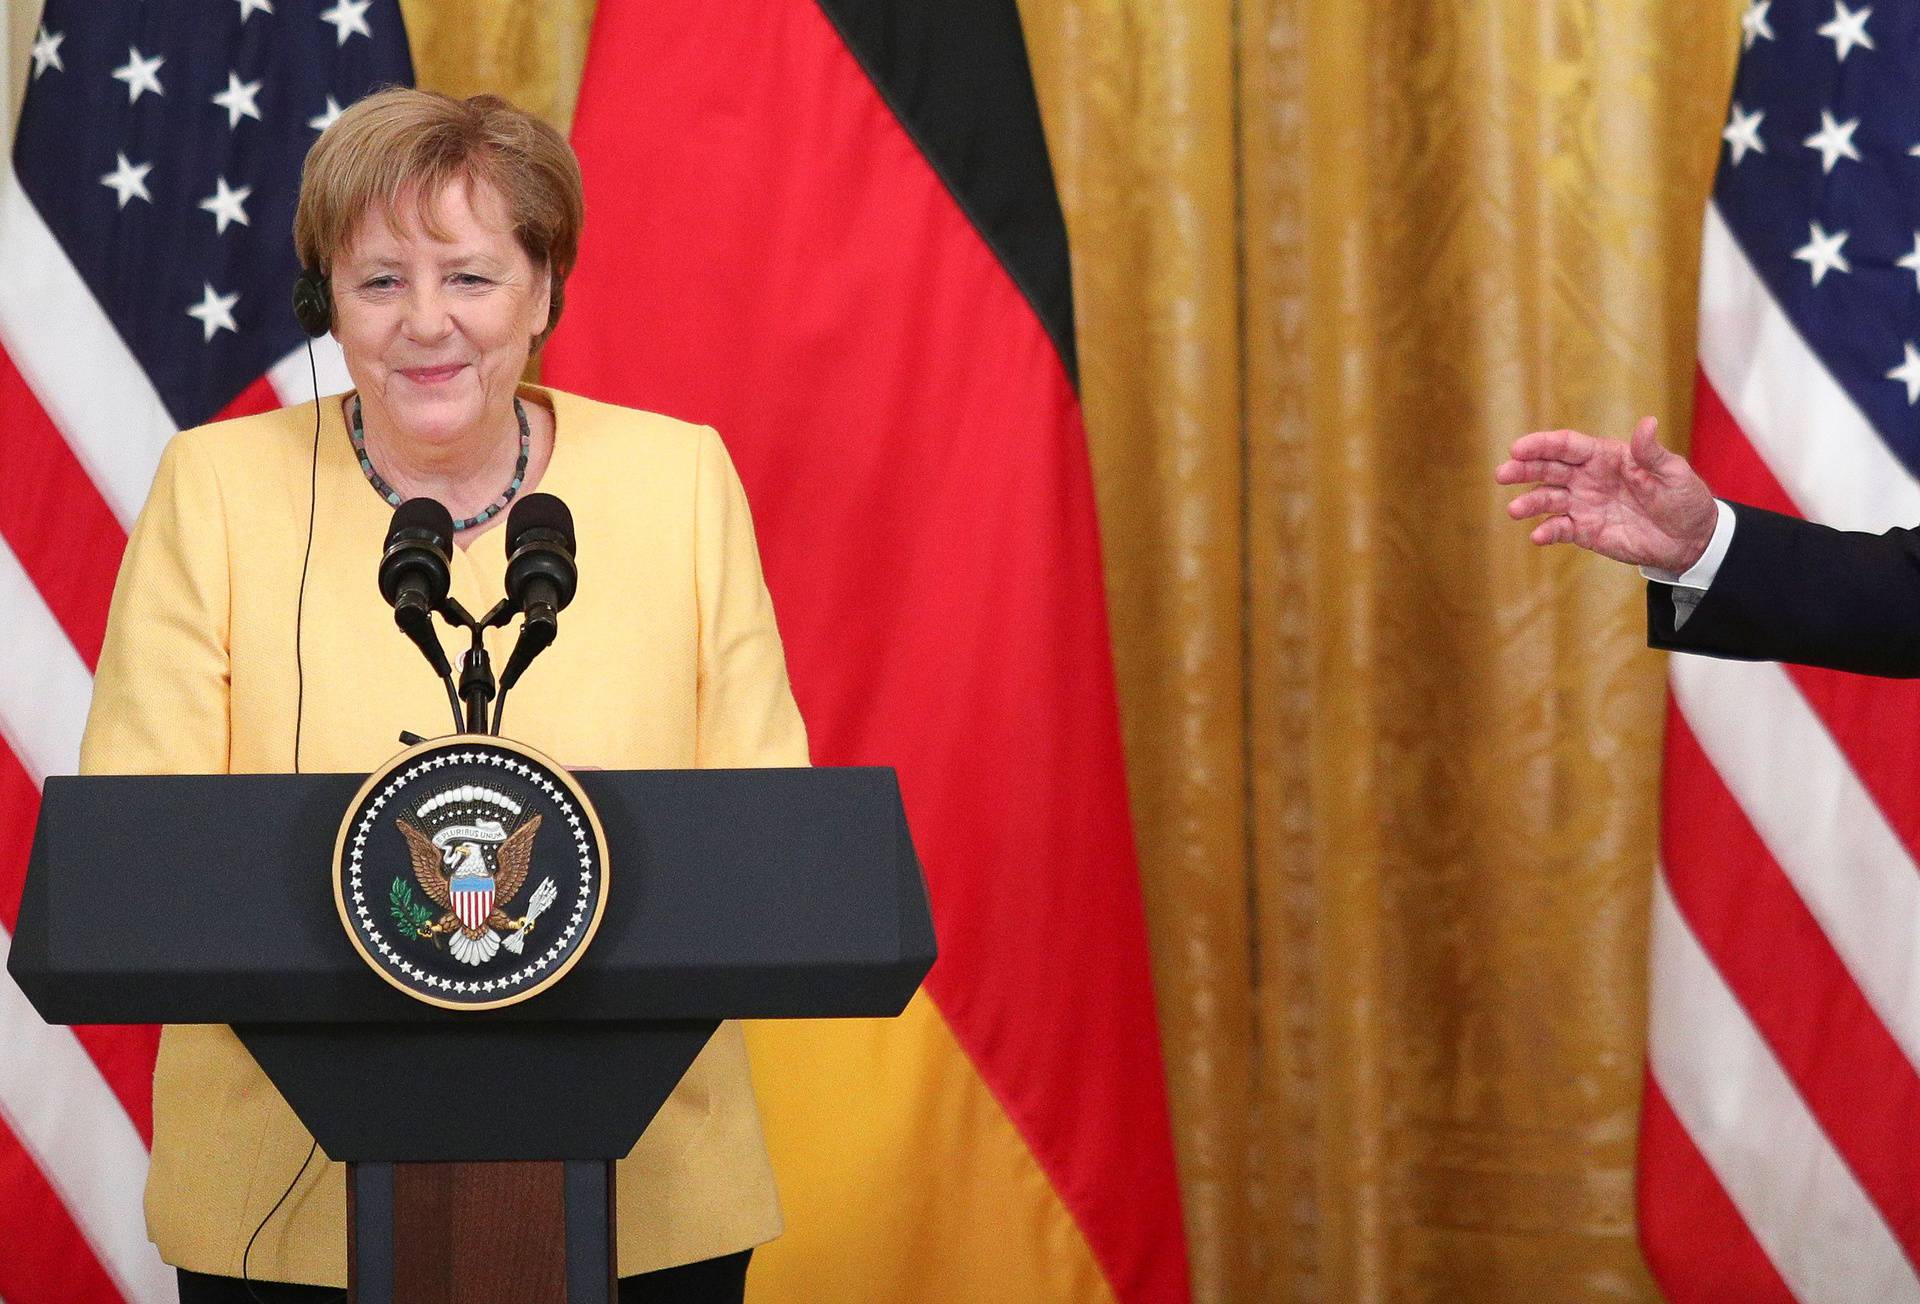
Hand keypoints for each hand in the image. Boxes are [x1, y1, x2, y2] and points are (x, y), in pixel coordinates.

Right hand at [1496, 416, 1717, 572]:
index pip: (1567, 446)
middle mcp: (1588, 478)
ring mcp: (1583, 504)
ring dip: (1530, 503)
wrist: (1690, 540)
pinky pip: (1559, 529)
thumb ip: (1652, 452)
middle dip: (1523, 469)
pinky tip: (1539, 536)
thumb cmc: (1684, 499)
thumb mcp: (1674, 473)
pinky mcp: (1585, 531)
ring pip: (1547, 499)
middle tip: (1502, 474)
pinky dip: (1547, 532)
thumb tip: (1646, 423)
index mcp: (1605, 456)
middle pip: (1548, 469)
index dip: (1542, 445)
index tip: (1518, 449)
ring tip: (1516, 510)